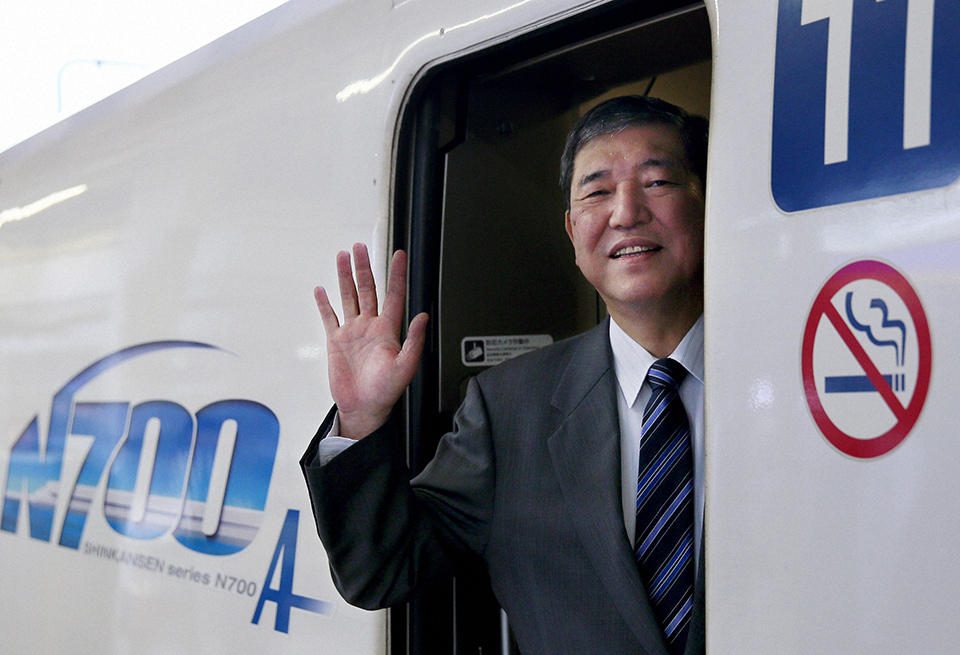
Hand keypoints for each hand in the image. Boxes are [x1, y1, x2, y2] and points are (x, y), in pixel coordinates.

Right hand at [314, 243, 427, 438]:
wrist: (364, 408)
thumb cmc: (386, 392)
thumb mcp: (405, 367)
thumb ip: (413, 341)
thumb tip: (422, 317)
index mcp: (388, 330)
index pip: (394, 295)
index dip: (397, 275)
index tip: (399, 255)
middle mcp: (370, 326)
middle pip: (368, 289)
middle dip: (364, 267)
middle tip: (360, 246)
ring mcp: (353, 332)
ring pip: (348, 297)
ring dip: (345, 277)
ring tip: (342, 257)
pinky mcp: (336, 341)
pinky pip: (330, 317)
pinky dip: (324, 303)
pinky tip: (321, 289)